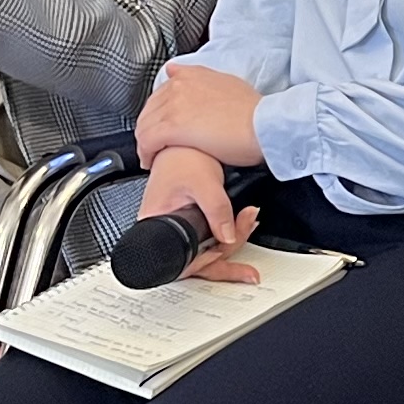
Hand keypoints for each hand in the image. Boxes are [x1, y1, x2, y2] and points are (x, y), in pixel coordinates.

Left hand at [134, 63, 266, 171]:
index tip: (162, 125)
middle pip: (148, 109)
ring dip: (145, 143)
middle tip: (155, 145)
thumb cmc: (254, 111)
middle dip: (148, 128)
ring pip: (144, 125)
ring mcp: (174, 106)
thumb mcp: (229, 84)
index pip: (160, 93)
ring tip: (151, 156)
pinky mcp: (172, 127)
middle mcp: (179, 86)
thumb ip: (204, 80)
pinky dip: (146, 153)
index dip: (158, 112)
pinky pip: (146, 141)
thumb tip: (179, 73)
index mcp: (192, 75)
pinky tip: (151, 162)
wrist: (263, 124)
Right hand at [134, 142, 258, 284]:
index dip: (204, 262)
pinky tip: (242, 222)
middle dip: (225, 257)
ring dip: (232, 241)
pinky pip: (209, 237)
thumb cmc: (182, 155)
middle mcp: (164, 228)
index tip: (223, 253)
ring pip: (206, 250)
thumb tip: (228, 238)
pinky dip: (229, 232)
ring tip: (248, 223)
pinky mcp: (191, 221)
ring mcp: (178, 225)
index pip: (180, 259)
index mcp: (155, 221)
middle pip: (196, 259)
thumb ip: (217, 211)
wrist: (185, 141)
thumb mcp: (204, 182)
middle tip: (247, 259)